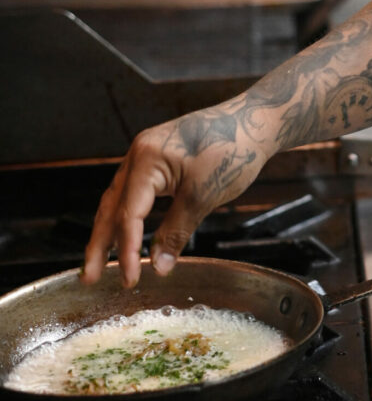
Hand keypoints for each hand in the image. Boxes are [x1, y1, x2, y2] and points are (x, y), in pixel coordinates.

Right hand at [82, 102, 267, 288]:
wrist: (255, 120)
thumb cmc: (234, 148)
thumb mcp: (204, 194)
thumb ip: (176, 231)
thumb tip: (157, 266)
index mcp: (146, 159)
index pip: (128, 214)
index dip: (127, 250)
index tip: (129, 280)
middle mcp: (140, 154)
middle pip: (111, 206)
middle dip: (99, 244)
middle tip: (88, 278)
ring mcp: (148, 155)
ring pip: (120, 199)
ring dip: (110, 232)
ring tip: (101, 262)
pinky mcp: (160, 160)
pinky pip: (135, 192)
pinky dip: (128, 216)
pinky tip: (127, 234)